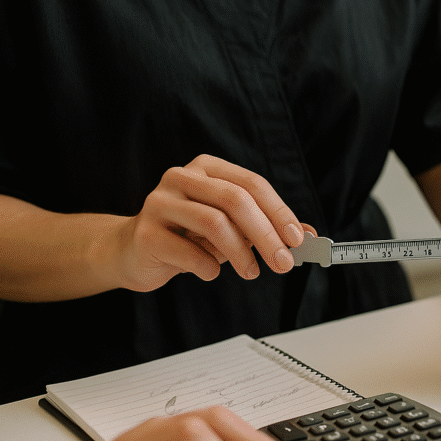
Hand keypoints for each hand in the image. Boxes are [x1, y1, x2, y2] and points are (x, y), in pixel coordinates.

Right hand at [112, 155, 306, 290]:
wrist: (133, 253)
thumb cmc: (189, 237)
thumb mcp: (232, 229)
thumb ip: (266, 228)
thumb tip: (308, 236)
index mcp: (207, 168)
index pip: (252, 184)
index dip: (279, 212)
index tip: (298, 239)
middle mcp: (181, 177)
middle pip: (235, 200)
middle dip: (266, 234)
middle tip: (283, 263)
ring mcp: (159, 202)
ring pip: (214, 222)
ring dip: (241, 253)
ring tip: (252, 272)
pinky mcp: (145, 232)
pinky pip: (187, 251)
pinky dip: (208, 266)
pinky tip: (212, 272)